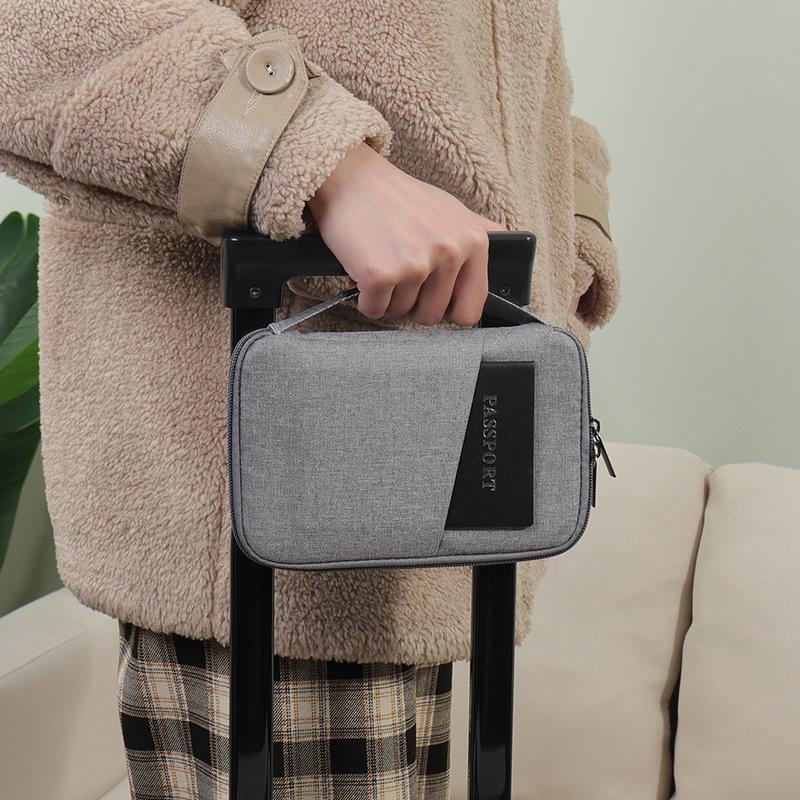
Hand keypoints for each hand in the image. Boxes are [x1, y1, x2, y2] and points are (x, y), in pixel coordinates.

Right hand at [308, 142, 504, 325]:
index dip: (448, 310)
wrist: (351, 178)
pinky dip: (365, 297)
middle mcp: (448, 253)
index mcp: (473, 242)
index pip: (471, 308)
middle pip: (431, 316)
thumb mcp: (451, 209)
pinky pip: (373, 310)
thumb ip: (479, 233)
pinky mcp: (380, 274)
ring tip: (382, 262)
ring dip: (386, 297)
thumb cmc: (398, 198)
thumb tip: (514, 245)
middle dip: (411, 303)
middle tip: (399, 273)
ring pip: (400, 313)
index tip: (433, 299)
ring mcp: (415, 264)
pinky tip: (364, 268)